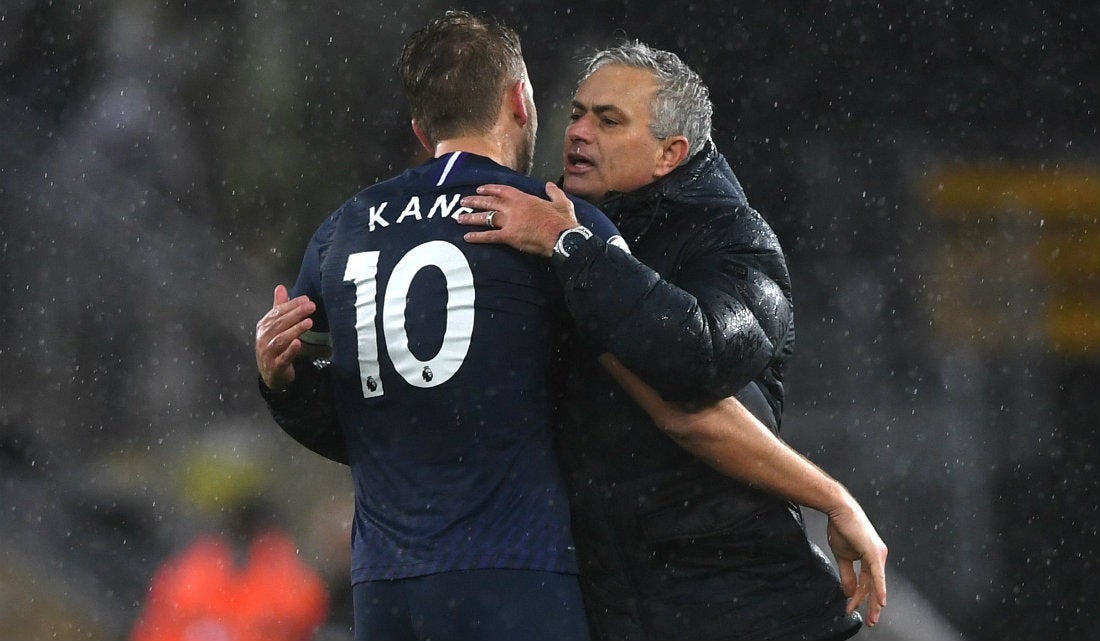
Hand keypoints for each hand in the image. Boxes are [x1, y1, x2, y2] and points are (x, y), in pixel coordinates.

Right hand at [255, 285, 315, 390]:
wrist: (271, 374)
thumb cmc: (274, 347)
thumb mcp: (275, 326)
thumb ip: (279, 307)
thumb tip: (280, 287)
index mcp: (264, 326)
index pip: (277, 312)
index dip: (291, 305)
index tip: (306, 299)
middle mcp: (264, 338)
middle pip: (279, 323)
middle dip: (296, 314)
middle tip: (311, 306)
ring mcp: (268, 353)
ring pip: (280, 339)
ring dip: (295, 330)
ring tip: (309, 322)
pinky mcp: (275, 366)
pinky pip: (283, 357)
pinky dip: (291, 350)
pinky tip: (299, 343)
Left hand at [457, 182, 578, 256]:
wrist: (562, 237)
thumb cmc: (562, 221)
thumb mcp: (561, 202)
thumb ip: (553, 192)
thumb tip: (549, 186)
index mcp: (524, 198)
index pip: (502, 190)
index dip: (489, 189)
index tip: (479, 189)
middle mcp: (513, 207)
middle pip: (490, 202)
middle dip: (475, 201)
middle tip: (462, 201)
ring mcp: (510, 221)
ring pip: (486, 217)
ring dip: (471, 217)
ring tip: (459, 218)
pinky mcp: (509, 236)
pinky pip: (489, 236)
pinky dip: (477, 237)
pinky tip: (467, 237)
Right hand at [826, 498, 887, 626]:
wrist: (839, 510)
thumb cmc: (841, 528)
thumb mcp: (842, 556)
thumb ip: (847, 574)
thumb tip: (848, 592)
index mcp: (871, 558)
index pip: (866, 582)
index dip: (859, 597)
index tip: (851, 608)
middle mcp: (878, 557)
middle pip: (874, 586)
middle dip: (872, 605)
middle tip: (872, 621)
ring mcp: (878, 555)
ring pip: (876, 584)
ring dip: (872, 601)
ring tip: (872, 616)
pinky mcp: (874, 553)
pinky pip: (877, 575)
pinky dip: (879, 588)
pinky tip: (881, 601)